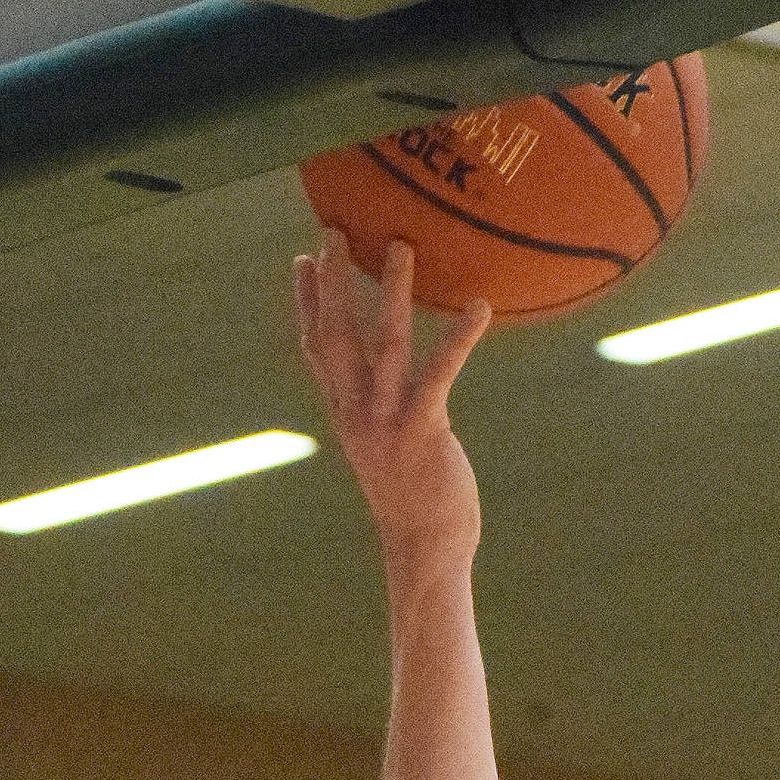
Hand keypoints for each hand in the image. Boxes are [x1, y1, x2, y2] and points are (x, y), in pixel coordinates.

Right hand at [294, 230, 491, 560]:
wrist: (424, 548)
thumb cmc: (414, 500)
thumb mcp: (384, 450)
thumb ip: (376, 413)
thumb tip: (383, 388)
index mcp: (347, 413)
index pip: (317, 350)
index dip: (307, 303)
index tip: (301, 260)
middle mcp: (358, 412)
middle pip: (337, 335)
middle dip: (334, 281)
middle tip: (332, 230)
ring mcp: (387, 421)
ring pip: (385, 343)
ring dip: (392, 292)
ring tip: (400, 246)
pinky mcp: (423, 430)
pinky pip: (440, 373)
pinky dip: (459, 337)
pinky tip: (478, 307)